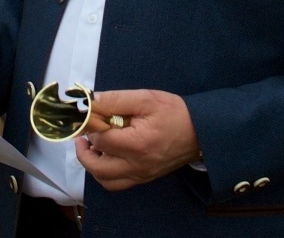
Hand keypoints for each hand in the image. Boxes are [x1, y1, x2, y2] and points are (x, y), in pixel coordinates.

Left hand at [74, 89, 201, 191]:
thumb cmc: (174, 113)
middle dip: (83, 151)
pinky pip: (117, 184)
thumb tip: (90, 101)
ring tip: (92, 146)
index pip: (100, 139)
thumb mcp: (146, 98)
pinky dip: (105, 174)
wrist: (201, 132)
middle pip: (98, 166)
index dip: (89, 127)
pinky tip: (106, 158)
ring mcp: (140, 175)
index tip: (85, 116)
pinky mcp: (144, 179)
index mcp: (136, 144)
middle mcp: (136, 165)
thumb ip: (116, 100)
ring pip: (105, 180)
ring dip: (92, 165)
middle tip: (81, 135)